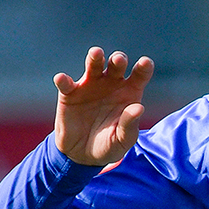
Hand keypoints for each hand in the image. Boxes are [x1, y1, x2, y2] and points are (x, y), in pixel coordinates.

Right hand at [55, 48, 154, 167]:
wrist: (83, 155)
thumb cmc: (109, 145)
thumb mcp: (122, 140)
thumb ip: (130, 125)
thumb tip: (138, 108)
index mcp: (129, 93)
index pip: (140, 75)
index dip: (144, 67)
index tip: (146, 62)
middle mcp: (111, 84)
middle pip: (116, 65)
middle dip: (118, 59)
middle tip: (118, 60)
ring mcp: (90, 86)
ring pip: (93, 65)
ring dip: (95, 58)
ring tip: (96, 53)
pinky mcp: (70, 93)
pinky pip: (66, 83)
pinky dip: (63, 80)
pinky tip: (62, 79)